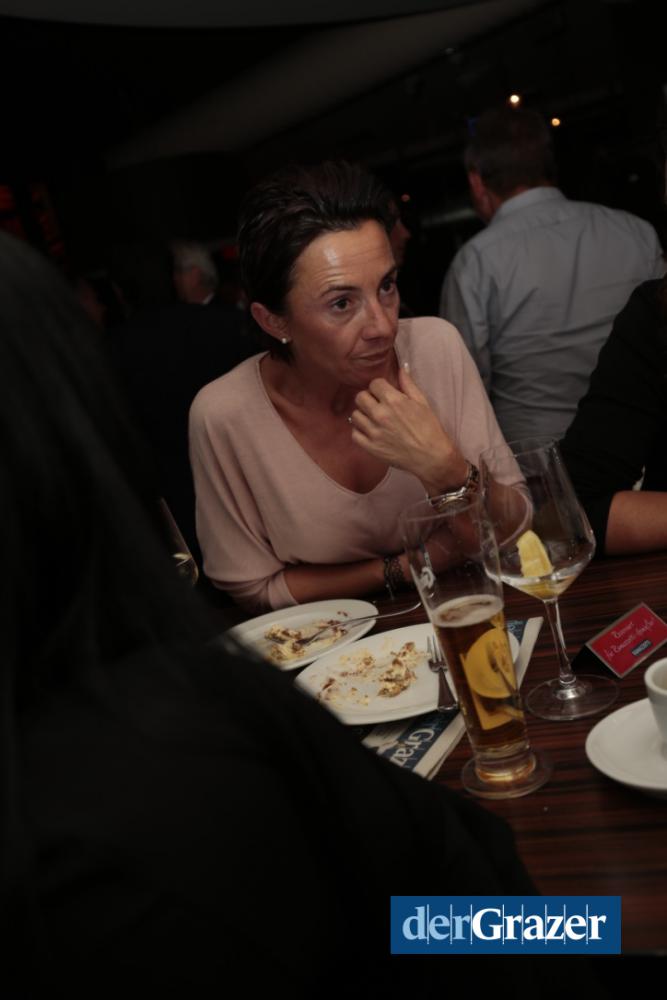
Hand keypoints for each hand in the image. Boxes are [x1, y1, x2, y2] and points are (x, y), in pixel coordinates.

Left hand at [350, 366, 467, 491]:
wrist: (431, 457)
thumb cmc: (430, 429)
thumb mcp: (422, 402)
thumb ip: (408, 384)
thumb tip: (401, 368)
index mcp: (394, 401)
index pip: (374, 384)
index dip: (379, 387)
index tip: (383, 393)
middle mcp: (380, 415)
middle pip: (360, 397)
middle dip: (368, 398)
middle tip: (376, 405)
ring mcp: (373, 432)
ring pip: (355, 415)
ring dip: (363, 414)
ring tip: (373, 419)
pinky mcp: (370, 447)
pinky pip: (354, 434)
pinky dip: (360, 431)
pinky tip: (370, 431)